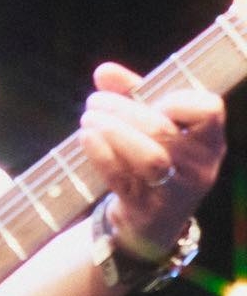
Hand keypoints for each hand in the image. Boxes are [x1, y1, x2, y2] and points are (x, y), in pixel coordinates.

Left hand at [79, 61, 225, 257]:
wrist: (151, 224)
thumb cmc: (156, 160)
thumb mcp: (151, 126)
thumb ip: (131, 94)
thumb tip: (104, 71)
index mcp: (209, 142)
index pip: (209, 110)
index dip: (176, 99)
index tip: (151, 100)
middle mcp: (199, 168)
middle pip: (163, 130)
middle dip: (122, 109)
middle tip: (94, 102)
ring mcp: (175, 193)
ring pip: (149, 158)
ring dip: (113, 131)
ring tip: (87, 118)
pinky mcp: (146, 211)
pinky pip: (123, 179)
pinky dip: (101, 155)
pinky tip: (86, 137)